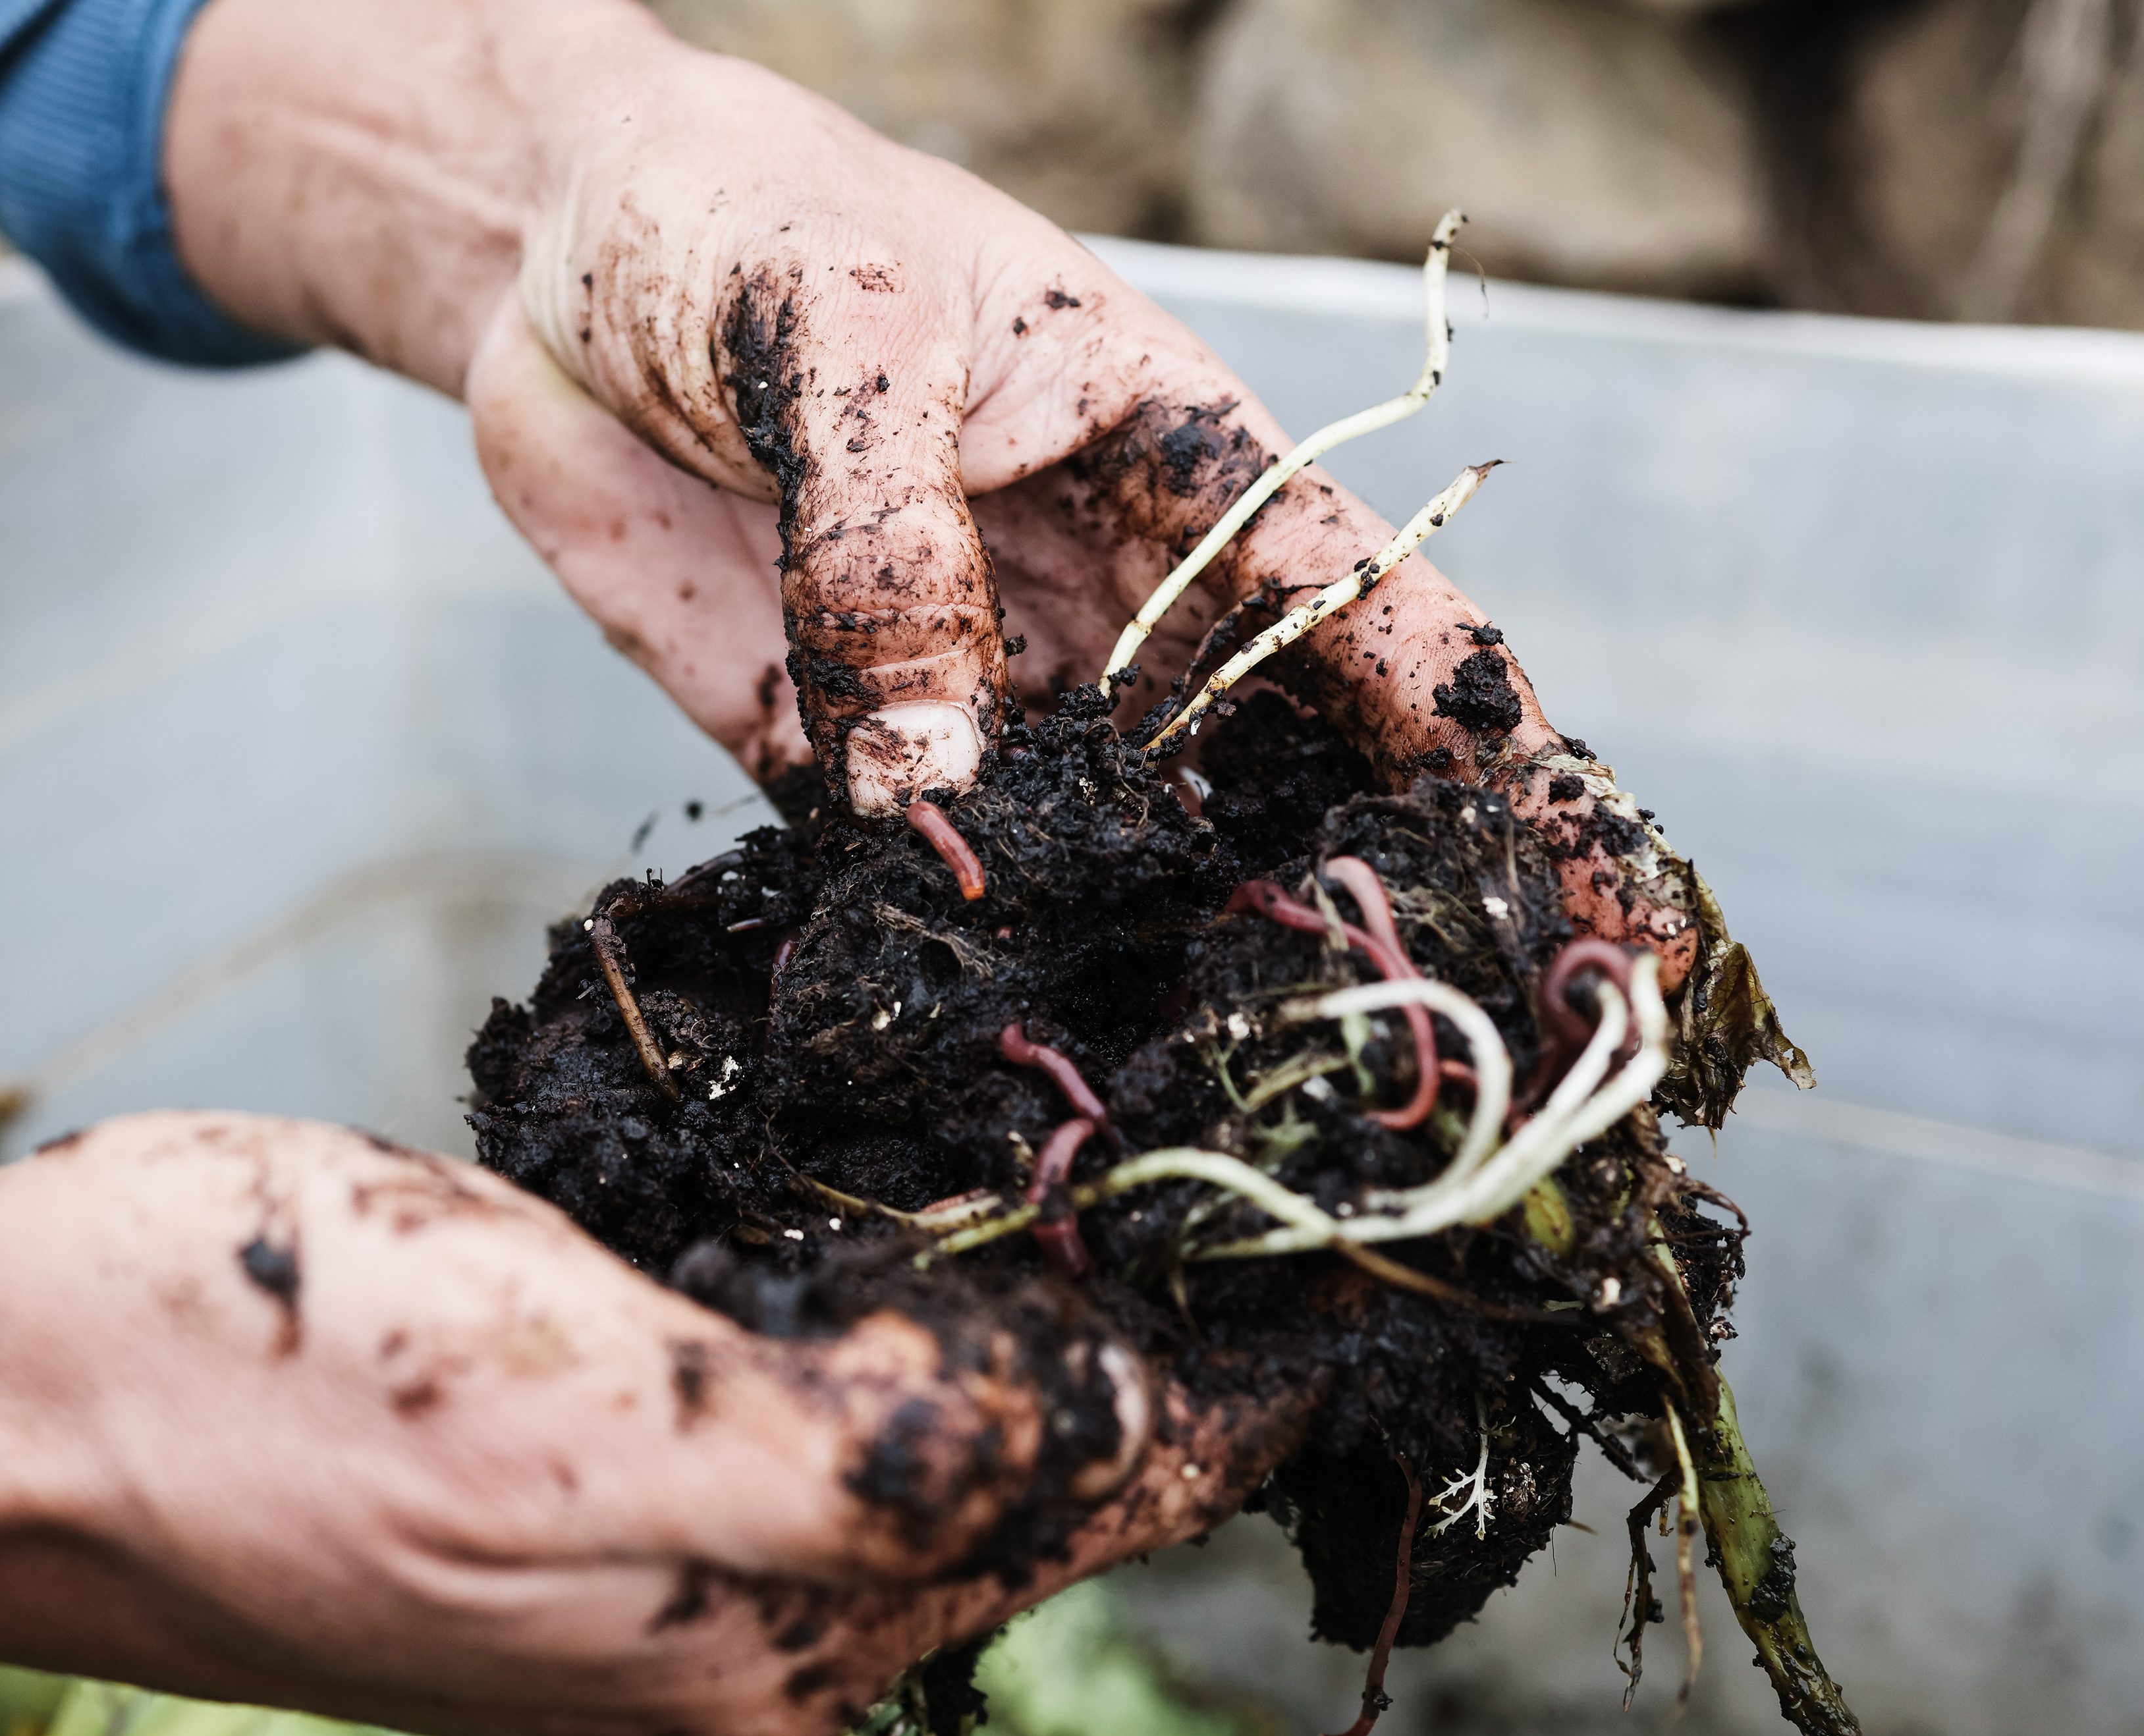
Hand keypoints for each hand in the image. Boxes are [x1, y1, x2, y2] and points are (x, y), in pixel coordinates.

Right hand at [0, 1043, 1300, 1735]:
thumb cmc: (234, 1392)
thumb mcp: (578, 1433)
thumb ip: (867, 1455)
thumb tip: (1113, 1432)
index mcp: (769, 1628)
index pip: (1104, 1483)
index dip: (1260, 1348)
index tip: (1401, 1210)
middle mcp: (746, 1607)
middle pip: (1048, 1453)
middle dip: (1185, 1304)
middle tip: (1310, 1123)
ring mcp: (663, 1528)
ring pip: (948, 1400)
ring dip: (1061, 1274)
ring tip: (1185, 1119)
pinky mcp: (585, 1437)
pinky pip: (817, 1355)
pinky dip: (915, 1259)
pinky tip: (954, 1158)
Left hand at [164, 0, 1695, 979]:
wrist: (544, 257)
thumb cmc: (736, 218)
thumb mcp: (836, 332)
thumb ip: (892, 546)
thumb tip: (938, 779)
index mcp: (1171, 462)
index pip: (1374, 622)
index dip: (1500, 765)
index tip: (1599, 908)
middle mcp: (1097, 599)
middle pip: (1264, 776)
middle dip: (1351, 908)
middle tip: (1447, 1075)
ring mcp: (967, 687)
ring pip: (1099, 850)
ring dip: (1153, 960)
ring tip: (1232, 1110)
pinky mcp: (828, 746)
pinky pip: (913, 868)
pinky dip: (949, 951)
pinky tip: (993, 1050)